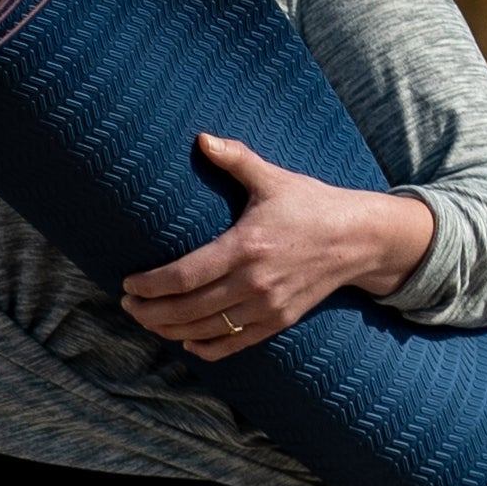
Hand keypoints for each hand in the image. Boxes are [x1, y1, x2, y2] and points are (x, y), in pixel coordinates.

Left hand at [119, 136, 437, 360]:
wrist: (359, 239)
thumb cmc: (311, 205)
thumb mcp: (273, 179)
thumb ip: (235, 159)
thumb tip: (202, 138)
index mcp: (246, 247)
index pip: (185, 276)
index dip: (151, 285)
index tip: (128, 283)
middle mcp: (254, 282)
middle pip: (188, 309)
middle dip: (150, 311)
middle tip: (127, 305)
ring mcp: (268, 307)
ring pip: (206, 329)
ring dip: (170, 330)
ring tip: (147, 320)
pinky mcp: (279, 321)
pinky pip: (235, 343)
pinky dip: (206, 347)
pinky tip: (186, 341)